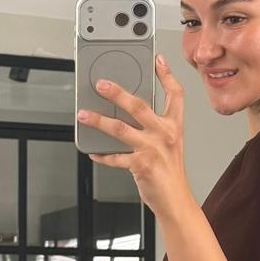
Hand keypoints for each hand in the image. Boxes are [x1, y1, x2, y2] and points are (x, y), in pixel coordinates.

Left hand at [77, 55, 193, 222]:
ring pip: (120, 128)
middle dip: (117, 92)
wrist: (175, 200)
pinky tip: (93, 151)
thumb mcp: (169, 143)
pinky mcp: (141, 165)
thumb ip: (154, 125)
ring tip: (84, 115)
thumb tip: (127, 110)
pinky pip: (115, 157)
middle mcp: (165, 134)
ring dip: (99, 120)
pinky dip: (102, 154)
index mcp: (174, 126)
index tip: (157, 60)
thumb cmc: (169, 172)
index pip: (175, 94)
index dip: (167, 74)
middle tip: (100, 84)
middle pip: (139, 105)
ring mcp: (152, 149)